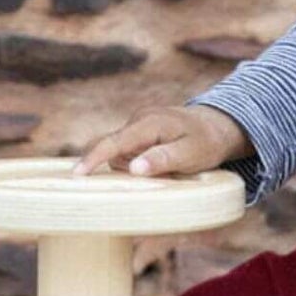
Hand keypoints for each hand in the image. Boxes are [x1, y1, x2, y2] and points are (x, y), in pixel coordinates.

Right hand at [75, 105, 251, 178]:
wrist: (217, 126)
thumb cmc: (206, 142)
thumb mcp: (190, 154)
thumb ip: (163, 159)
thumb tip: (134, 168)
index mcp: (149, 123)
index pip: (114, 142)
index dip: (94, 159)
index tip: (77, 175)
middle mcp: (138, 119)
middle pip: (113, 149)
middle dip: (120, 168)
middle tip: (154, 176)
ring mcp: (137, 124)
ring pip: (120, 153)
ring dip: (133, 167)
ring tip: (166, 168)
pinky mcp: (139, 132)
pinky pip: (128, 152)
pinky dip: (137, 163)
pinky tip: (159, 163)